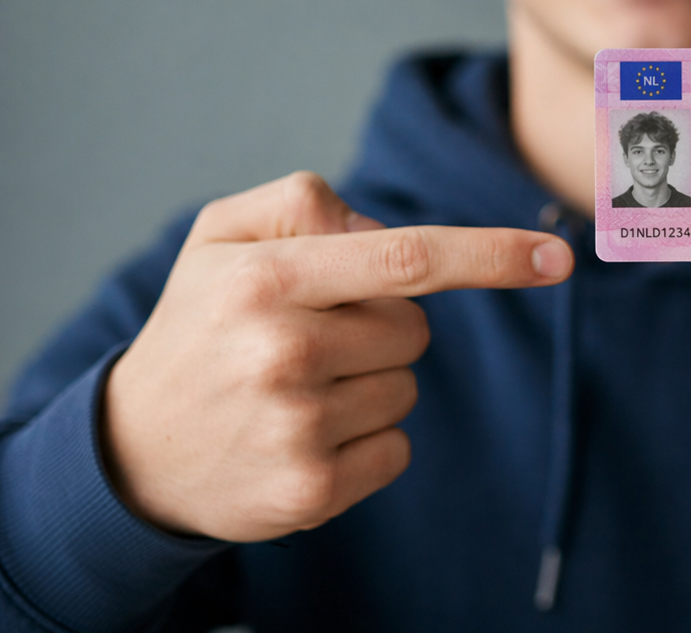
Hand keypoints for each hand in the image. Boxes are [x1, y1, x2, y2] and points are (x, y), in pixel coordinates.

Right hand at [102, 172, 572, 540]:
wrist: (128, 452)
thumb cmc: (198, 322)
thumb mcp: (222, 235)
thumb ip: (306, 202)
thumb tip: (389, 231)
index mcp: (268, 277)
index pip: (409, 256)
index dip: (492, 254)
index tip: (558, 256)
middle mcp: (282, 351)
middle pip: (415, 325)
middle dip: (382, 322)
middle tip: (310, 335)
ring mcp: (296, 429)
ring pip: (407, 385)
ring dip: (370, 379)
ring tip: (295, 386)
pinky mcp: (309, 492)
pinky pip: (399, 446)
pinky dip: (369, 436)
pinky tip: (304, 433)